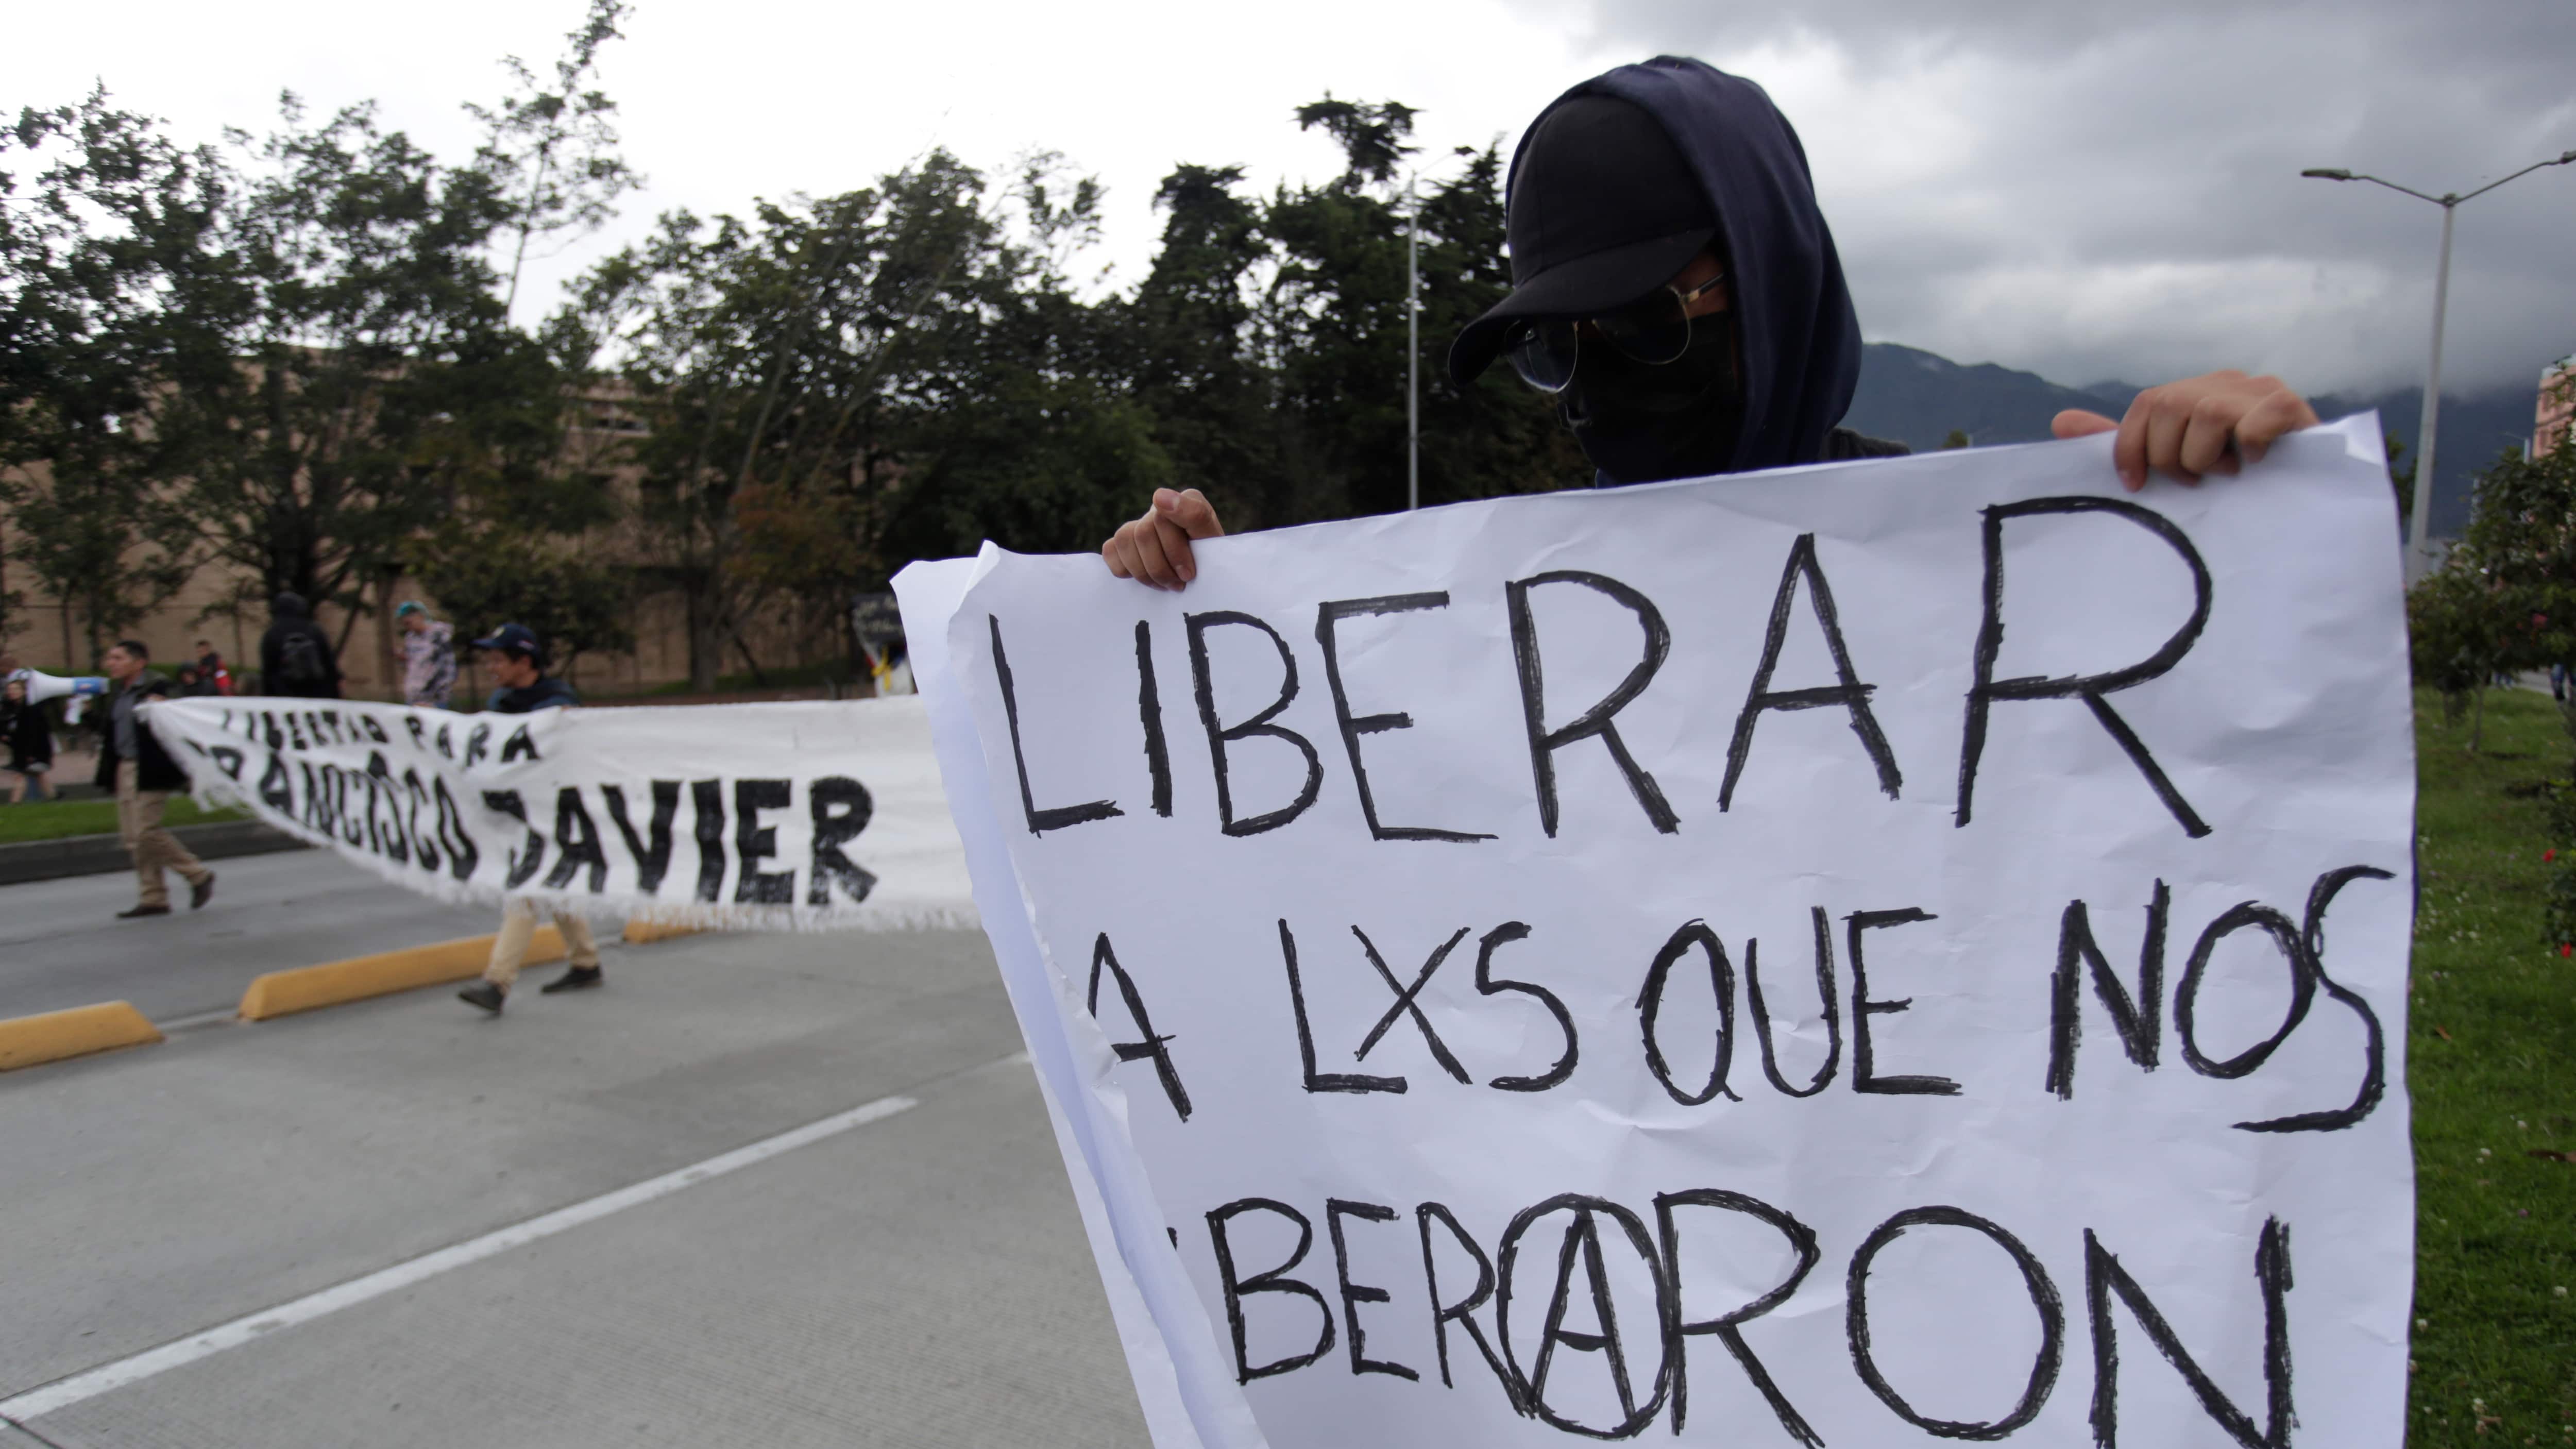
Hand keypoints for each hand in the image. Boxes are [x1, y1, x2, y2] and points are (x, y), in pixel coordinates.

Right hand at [1101, 488, 1224, 590]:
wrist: (1205, 575)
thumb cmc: (1211, 560)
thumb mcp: (1214, 542)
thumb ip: (1194, 515)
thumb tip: (1158, 496)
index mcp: (1187, 499)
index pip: (1165, 517)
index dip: (1174, 551)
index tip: (1188, 573)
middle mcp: (1160, 507)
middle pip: (1142, 532)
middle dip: (1160, 567)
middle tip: (1179, 584)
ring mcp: (1140, 523)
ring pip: (1123, 540)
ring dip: (1144, 572)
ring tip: (1165, 584)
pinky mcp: (1124, 542)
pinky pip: (1110, 550)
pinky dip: (1125, 569)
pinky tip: (1147, 577)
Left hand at [2051, 371, 2318, 490]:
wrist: (2304, 501)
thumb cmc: (2234, 484)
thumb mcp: (2175, 464)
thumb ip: (2126, 444)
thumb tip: (2061, 422)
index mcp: (2195, 394)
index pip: (2148, 403)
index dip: (2132, 446)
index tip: (2135, 484)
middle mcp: (2226, 384)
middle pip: (2171, 405)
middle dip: (2171, 457)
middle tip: (2194, 482)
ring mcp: (2261, 391)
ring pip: (2209, 413)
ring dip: (2208, 457)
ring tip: (2227, 475)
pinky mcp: (2292, 407)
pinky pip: (2257, 419)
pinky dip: (2250, 446)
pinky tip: (2256, 464)